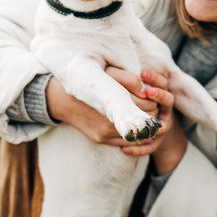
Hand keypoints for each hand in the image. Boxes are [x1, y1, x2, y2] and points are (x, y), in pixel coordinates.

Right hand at [44, 68, 165, 146]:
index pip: (147, 105)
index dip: (153, 99)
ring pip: (137, 136)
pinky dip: (133, 136)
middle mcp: (108, 122)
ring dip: (143, 127)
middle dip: (151, 113)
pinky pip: (125, 143)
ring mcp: (104, 133)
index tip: (151, 94)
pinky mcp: (100, 140)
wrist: (63, 99)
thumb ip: (128, 78)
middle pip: (144, 121)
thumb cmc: (88, 81)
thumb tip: (145, 91)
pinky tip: (134, 126)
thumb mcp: (108, 73)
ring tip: (143, 115)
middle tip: (151, 104)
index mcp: (113, 102)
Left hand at [120, 71, 187, 175]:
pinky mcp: (155, 143)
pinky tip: (123, 149)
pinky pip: (149, 148)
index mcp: (160, 95)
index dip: (155, 78)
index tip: (142, 72)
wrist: (152, 132)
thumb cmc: (136, 105)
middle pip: (168, 100)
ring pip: (162, 126)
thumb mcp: (135, 92)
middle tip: (146, 91)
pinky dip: (136, 149)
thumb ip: (128, 81)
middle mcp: (165, 111)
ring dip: (151, 123)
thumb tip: (119, 69)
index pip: (163, 83)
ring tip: (140, 123)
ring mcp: (162, 128)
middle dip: (158, 96)